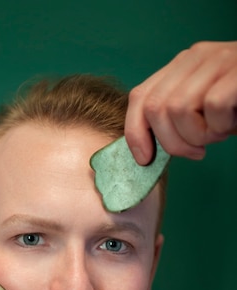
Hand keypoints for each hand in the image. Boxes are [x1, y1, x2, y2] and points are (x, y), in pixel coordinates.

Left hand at [125, 41, 236, 163]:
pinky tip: (233, 123)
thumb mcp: (204, 111)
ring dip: (199, 135)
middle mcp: (196, 57)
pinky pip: (213, 106)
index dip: (135, 132)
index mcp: (182, 66)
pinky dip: (221, 125)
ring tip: (220, 133)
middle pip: (155, 107)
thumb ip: (177, 121)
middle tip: (196, 152)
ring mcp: (218, 60)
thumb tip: (148, 152)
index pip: (141, 96)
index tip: (145, 160)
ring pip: (179, 108)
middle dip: (172, 143)